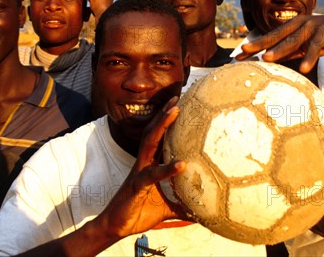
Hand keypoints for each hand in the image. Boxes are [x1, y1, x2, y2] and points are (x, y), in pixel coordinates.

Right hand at [17, 98, 186, 256]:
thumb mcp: (168, 208)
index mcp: (150, 164)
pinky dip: (167, 169)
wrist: (116, 226)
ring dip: (162, 125)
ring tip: (175, 110)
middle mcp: (144, 163)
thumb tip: (207, 211)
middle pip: (153, 132)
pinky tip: (181, 164)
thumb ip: (185, 205)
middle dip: (164, 114)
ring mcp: (139, 172)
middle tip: (177, 97)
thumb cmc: (140, 213)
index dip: (168, 121)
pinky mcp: (137, 186)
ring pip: (150, 142)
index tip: (180, 104)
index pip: (160, 138)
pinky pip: (152, 174)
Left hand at [236, 14, 323, 72]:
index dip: (254, 46)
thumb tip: (272, 61)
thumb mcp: (304, 45)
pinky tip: (304, 68)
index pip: (269, 38)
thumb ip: (290, 51)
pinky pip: (315, 46)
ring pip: (292, 40)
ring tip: (266, 59)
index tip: (238, 55)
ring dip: (279, 50)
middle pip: (275, 36)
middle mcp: (298, 24)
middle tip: (243, 52)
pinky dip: (309, 57)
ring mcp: (311, 27)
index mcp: (290, 27)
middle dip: (258, 44)